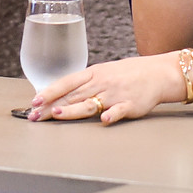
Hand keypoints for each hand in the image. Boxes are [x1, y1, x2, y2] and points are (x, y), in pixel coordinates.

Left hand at [27, 54, 186, 124]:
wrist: (159, 73)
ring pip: (89, 103)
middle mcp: (102, 83)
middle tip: (35, 116)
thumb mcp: (105, 73)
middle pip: (72, 96)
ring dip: (72, 109)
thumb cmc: (130, 74)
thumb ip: (85, 84)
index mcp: (94, 74)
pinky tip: (103, 120)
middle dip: (51, 106)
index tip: (34, 101)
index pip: (67, 82)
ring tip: (56, 114)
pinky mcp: (129, 105)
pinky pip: (118, 110)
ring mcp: (115, 95)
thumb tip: (61, 95)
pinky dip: (111, 115)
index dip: (49, 91)